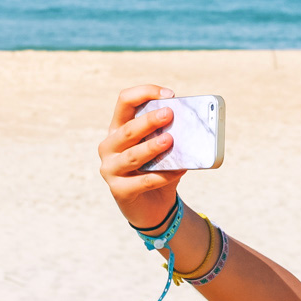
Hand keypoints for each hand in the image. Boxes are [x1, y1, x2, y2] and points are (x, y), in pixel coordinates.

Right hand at [100, 85, 187, 228]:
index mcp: (118, 128)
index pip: (125, 101)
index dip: (144, 93)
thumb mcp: (162, 149)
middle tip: (169, 114)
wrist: (153, 207)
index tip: (169, 95)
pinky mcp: (119, 191)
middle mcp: (109, 146)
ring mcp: (110, 169)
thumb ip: (170, 135)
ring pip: (132, 156)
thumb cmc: (157, 170)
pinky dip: (162, 176)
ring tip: (170, 140)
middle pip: (127, 129)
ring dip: (151, 147)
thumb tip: (191, 126)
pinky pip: (143, 181)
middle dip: (148, 121)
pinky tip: (178, 171)